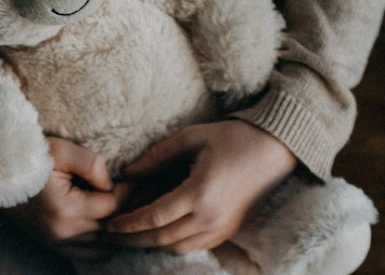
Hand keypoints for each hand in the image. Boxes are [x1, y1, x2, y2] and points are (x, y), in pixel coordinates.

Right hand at [0, 137, 128, 259]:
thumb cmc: (30, 156)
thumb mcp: (63, 150)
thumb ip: (92, 165)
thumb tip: (111, 184)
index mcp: (66, 209)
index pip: (112, 206)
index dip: (129, 192)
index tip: (137, 179)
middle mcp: (62, 231)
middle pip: (109, 226)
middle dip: (125, 209)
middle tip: (138, 192)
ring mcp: (55, 241)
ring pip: (100, 242)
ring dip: (113, 226)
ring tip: (123, 207)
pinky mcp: (50, 243)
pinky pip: (85, 254)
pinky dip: (100, 245)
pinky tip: (108, 229)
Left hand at [105, 120, 296, 253]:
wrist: (275, 149)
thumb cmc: (233, 138)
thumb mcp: (192, 137)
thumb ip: (157, 156)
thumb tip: (128, 173)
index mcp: (199, 192)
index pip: (153, 217)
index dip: (128, 224)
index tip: (110, 224)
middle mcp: (210, 216)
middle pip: (161, 238)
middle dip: (133, 240)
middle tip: (111, 236)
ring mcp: (222, 226)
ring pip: (178, 247)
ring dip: (152, 245)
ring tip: (131, 238)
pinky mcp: (230, 229)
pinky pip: (196, 245)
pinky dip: (174, 244)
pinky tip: (161, 235)